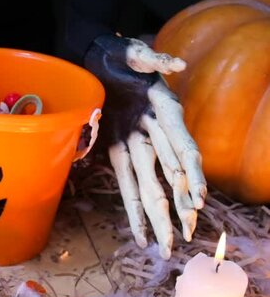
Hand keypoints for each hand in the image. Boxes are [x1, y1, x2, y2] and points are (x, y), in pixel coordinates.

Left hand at [84, 34, 206, 258]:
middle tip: (187, 235)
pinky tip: (139, 232)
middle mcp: (155, 134)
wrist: (98, 58)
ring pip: (153, 187)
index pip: (183, 150)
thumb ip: (155, 60)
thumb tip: (176, 65)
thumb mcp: (136, 54)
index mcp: (165, 113)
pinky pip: (127, 184)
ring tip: (169, 243)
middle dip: (179, 207)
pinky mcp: (118, 151)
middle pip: (171, 177)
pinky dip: (133, 208)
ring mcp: (137, 146)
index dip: (191, 176)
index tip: (197, 199)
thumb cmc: (120, 55)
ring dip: (161, 215)